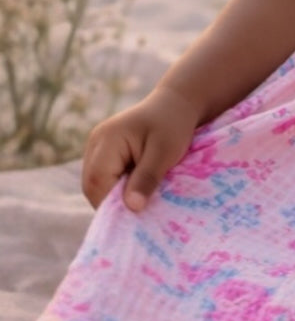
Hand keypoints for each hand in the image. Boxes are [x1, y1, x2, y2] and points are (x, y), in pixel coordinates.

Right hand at [81, 86, 202, 210]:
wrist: (176, 103)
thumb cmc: (174, 125)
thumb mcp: (165, 153)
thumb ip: (146, 178)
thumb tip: (131, 208)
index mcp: (107, 140)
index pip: (97, 181)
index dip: (111, 203)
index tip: (135, 216)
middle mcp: (95, 143)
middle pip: (92, 185)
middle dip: (112, 202)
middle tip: (139, 212)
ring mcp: (97, 147)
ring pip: (96, 183)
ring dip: (115, 195)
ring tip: (140, 199)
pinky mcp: (104, 152)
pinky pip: (104, 177)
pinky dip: (118, 187)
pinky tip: (136, 189)